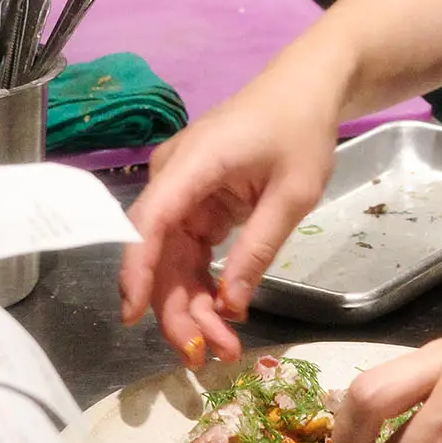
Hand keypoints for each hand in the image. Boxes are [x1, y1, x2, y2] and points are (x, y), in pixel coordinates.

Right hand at [118, 58, 342, 366]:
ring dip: (190, 305)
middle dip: (176, 308)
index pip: (150, 221)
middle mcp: (175, 176)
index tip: (133, 316)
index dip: (138, 271)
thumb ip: (258, 249)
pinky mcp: (194, 202)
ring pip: (171, 260)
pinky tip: (222, 313)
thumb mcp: (294, 194)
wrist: (308, 88)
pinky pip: (188, 251)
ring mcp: (182, 190)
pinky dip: (202, 284)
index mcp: (194, 164)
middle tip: (207, 354)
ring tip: (222, 346)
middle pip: (158, 252)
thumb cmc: (302, 130)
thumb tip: (228, 306)